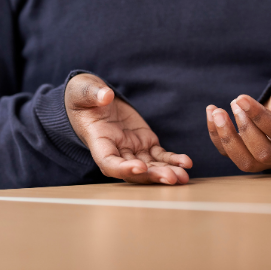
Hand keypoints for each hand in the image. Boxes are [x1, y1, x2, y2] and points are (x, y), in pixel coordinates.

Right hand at [65, 73, 192, 183]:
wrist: (95, 99)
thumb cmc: (84, 97)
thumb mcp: (84, 92)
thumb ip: (93, 94)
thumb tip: (105, 96)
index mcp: (99, 142)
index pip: (109, 163)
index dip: (124, 169)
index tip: (140, 167)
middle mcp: (116, 151)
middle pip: (134, 171)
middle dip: (152, 176)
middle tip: (171, 178)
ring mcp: (132, 149)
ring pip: (150, 166)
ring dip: (166, 172)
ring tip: (183, 177)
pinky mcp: (145, 142)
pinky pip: (159, 155)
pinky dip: (172, 159)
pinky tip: (186, 163)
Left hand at [206, 75, 270, 171]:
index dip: (258, 116)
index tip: (241, 98)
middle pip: (263, 154)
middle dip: (244, 129)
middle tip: (234, 102)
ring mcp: (268, 159)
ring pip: (245, 161)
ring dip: (226, 137)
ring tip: (217, 112)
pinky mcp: (250, 155)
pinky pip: (230, 153)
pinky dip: (216, 135)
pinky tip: (211, 112)